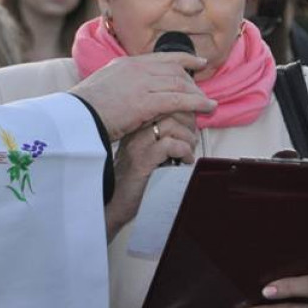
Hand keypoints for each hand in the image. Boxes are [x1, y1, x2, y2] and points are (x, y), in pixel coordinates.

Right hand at [70, 52, 214, 142]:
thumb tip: (125, 91)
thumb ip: (118, 85)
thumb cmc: (82, 111)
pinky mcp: (146, 102)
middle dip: (192, 81)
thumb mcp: (101, 88)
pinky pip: (179, 99)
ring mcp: (141, 84)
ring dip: (198, 94)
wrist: (74, 119)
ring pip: (179, 83)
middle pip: (174, 70)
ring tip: (209, 104)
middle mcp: (135, 69)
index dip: (184, 58)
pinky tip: (208, 108)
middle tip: (204, 92)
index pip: (161, 57)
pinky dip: (197, 103)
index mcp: (124, 64)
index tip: (198, 61)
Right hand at [104, 111, 199, 239]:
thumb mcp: (150, 152)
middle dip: (189, 123)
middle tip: (192, 139)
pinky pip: (170, 145)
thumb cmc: (137, 180)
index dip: (184, 112)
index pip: (163, 103)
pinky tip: (184, 161)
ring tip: (189, 152)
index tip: (191, 127)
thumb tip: (190, 127)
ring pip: (171, 125)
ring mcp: (136, 145)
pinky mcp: (142, 161)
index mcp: (136, 126)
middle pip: (168, 109)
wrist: (116, 204)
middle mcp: (134, 131)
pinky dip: (184, 152)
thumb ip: (163, 137)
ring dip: (188, 139)